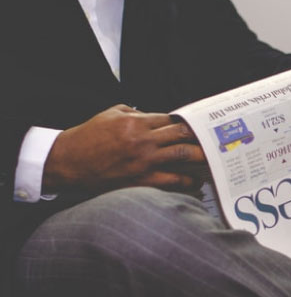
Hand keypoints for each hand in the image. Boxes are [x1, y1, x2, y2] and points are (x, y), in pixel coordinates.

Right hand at [43, 104, 206, 193]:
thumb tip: (154, 115)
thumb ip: (135, 113)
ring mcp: (144, 162)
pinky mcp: (141, 181)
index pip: (171, 119)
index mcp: (136, 122)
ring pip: (182, 156)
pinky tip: (196, 183)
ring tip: (212, 160)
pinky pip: (172, 181)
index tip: (198, 126)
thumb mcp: (110, 115)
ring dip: (201, 158)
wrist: (68, 162)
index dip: (186, 122)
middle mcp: (143, 141)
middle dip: (201, 137)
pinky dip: (187, 182)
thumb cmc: (88, 138)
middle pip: (182, 135)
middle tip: (215, 140)